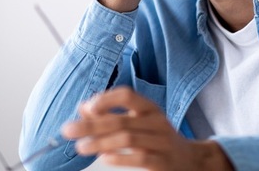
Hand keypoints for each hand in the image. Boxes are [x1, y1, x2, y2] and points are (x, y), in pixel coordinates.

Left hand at [61, 87, 233, 170]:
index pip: (127, 96)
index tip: (86, 108)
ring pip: (128, 139)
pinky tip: (105, 158)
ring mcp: (162, 142)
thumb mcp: (139, 122)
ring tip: (81, 147)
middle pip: (121, 120)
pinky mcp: (163, 162)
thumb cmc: (156, 138)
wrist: (190, 161)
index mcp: (150, 108)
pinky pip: (141, 158)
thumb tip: (83, 108)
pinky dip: (121, 158)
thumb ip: (112, 114)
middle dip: (91, 125)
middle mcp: (157, 122)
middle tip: (68, 130)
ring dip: (101, 143)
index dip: (106, 100)